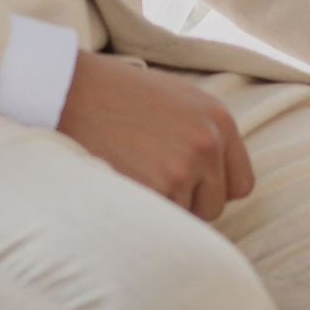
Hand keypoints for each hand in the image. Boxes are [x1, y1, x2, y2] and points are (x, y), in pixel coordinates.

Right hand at [56, 52, 253, 221]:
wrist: (69, 89)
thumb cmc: (116, 93)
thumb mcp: (175, 98)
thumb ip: (202, 132)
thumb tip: (215, 176)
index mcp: (218, 118)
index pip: (241, 183)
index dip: (213, 189)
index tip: (189, 185)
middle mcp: (208, 142)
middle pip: (214, 205)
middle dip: (187, 202)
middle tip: (150, 177)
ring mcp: (183, 166)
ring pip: (184, 217)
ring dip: (161, 206)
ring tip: (131, 172)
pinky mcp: (157, 186)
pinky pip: (159, 220)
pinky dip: (141, 211)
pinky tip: (122, 180)